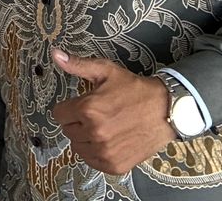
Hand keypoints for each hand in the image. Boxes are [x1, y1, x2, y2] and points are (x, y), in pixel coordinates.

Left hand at [49, 49, 174, 174]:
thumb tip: (55, 54)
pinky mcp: (115, 165)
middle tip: (96, 115)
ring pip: (78, 147)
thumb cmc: (134, 89)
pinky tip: (108, 140)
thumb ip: (78, 65)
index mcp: (88, 109)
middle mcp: (95, 133)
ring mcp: (105, 152)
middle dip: (77, 122)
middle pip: (68, 131)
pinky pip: (92, 161)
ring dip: (85, 138)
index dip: (68, 108)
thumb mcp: (106, 71)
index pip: (59, 114)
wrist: (165, 110)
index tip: (80, 105)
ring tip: (102, 127)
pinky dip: (96, 152)